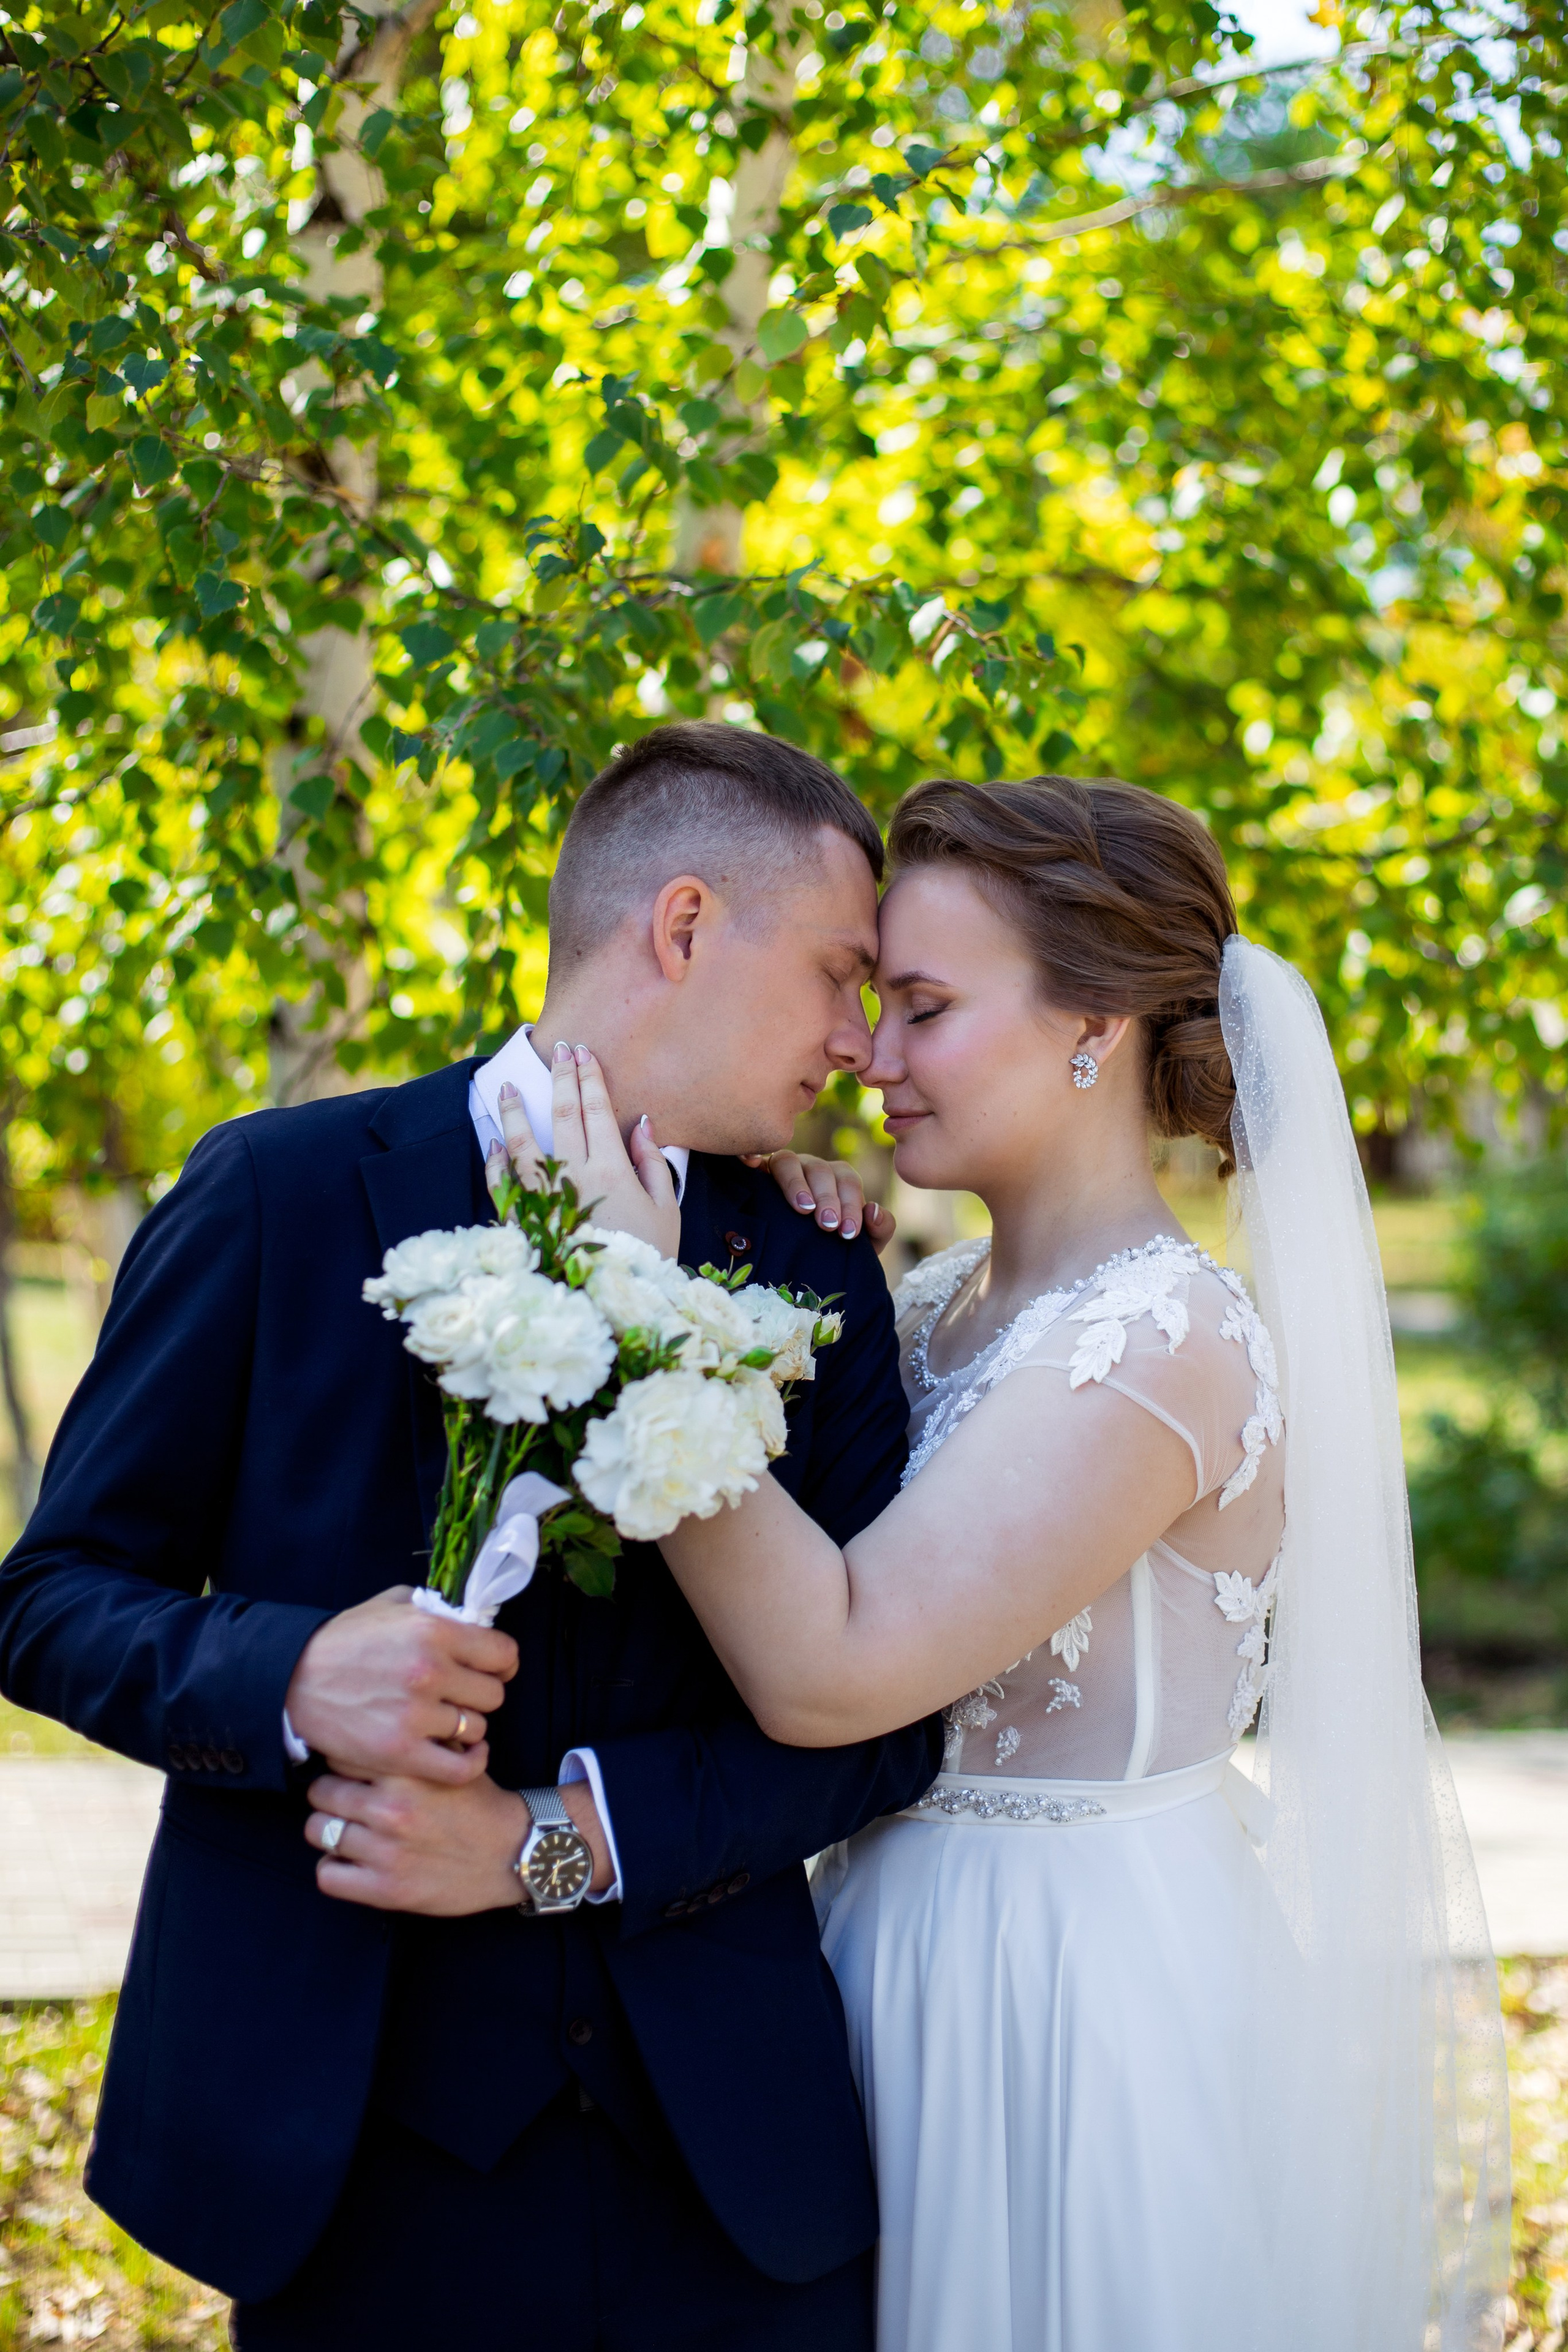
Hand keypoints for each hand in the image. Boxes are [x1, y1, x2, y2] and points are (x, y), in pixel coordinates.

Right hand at [283, 1587, 516, 1784]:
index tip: (493, 1669)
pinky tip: (463, 1753)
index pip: (504, 1653)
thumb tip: (473, 1620)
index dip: (502, 1663)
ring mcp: (416, 1715)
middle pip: (493, 1694)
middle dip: (478, 1694)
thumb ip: (437, 1609)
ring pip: (477, 1728)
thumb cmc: (345, 1639)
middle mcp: (430, 1671)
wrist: (294, 1679)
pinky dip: (469, 1763)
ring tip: (443, 1720)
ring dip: (465, 1726)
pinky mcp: (400, 1752)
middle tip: (458, 1696)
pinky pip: (460, 1767)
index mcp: (434, 1631)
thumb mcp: (392, 1605)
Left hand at [306, 1769, 614, 1913]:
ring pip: (317, 1831)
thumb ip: (417, 1743)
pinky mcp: (385, 1890)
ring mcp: (385, 1852)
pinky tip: (351, 1860)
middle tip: (345, 1799)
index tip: (349, 1767)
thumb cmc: (480, 1805)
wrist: (513, 1852)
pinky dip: (334, 1867)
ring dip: (329, 1829)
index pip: (340, 1755)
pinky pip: (328, 1875)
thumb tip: (376, 1724)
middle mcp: (391, 1810)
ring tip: (347, 1829)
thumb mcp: (453, 1759)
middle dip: (331, 1793)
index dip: (343, 1760)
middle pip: (321, 1792)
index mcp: (406, 1773)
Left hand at [489, 1041, 679, 1258]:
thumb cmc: (647, 1257)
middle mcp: (575, 1177)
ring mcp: (546, 1198)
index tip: (583, 1052)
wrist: (614, 1301)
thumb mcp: (667, 1210)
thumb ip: (655, 1164)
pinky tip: (493, 1143)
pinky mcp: (527, 1221)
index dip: (589, 1077)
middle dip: (560, 1078)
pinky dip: (496, 1162)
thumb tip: (643, 1124)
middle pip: (563, 1116)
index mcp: (613, 1170)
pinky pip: (505, 1185)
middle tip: (557, 1050)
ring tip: (509, 1086)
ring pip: (523, 1144)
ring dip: (515, 1112)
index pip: (597, 1110)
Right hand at [742, 1151, 896, 1252]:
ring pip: (788, 1161)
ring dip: (796, 1183)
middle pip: (820, 1170)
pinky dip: (753, 1158)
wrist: (810, 1262)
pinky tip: (751, 1166)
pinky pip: (757, 1160)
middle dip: (827, 1197)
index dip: (850, 1204)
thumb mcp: (865, 1243)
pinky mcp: (760, 1176)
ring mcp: (785, 1171)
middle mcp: (812, 1169)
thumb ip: (881, 1227)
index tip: (848, 1232)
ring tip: (803, 1209)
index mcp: (839, 1178)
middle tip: (828, 1225)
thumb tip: (872, 1210)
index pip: (847, 1181)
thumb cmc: (836, 1247)